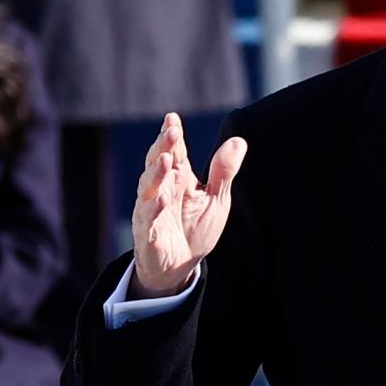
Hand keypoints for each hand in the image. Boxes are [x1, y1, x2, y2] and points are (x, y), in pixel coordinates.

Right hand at [131, 112, 247, 298]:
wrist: (181, 266)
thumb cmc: (196, 228)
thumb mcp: (216, 199)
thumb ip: (223, 172)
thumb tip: (239, 141)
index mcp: (178, 179)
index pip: (174, 152)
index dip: (172, 136)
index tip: (173, 119)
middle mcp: (161, 190)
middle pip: (157, 163)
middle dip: (163, 147)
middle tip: (171, 132)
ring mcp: (151, 210)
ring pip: (148, 187)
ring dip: (156, 174)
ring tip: (166, 160)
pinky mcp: (148, 233)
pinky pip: (147, 219)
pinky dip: (153, 208)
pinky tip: (160, 198)